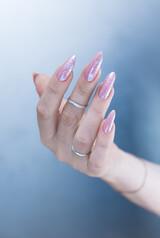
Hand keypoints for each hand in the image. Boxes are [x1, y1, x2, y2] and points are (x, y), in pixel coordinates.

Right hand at [33, 52, 117, 177]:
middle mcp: (57, 147)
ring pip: (84, 134)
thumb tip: (37, 76)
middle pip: (67, 117)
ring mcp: (75, 160)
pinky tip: (112, 118)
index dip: (55, 86)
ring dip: (97, 108)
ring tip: (109, 85)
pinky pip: (98, 154)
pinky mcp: (94, 168)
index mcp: (47, 133)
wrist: (102, 159)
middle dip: (81, 90)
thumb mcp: (65, 114)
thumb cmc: (82, 131)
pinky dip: (104, 137)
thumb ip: (53, 98)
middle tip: (94, 67)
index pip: (44, 109)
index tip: (70, 62)